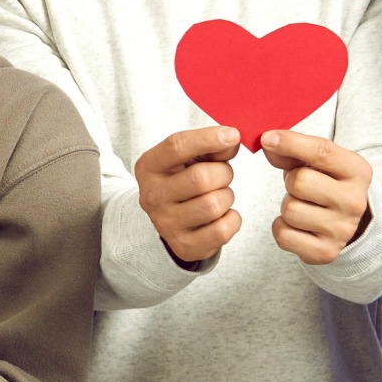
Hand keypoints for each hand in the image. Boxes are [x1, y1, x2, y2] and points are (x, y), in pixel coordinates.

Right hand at [133, 126, 242, 264]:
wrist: (170, 219)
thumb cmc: (182, 180)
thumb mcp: (188, 158)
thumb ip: (209, 146)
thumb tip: (231, 140)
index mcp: (148, 167)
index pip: (176, 146)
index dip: (208, 138)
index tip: (233, 135)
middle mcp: (152, 196)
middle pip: (201, 178)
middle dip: (223, 172)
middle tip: (222, 174)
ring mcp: (166, 224)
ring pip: (214, 204)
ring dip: (227, 196)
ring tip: (218, 195)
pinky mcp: (184, 246)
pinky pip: (223, 230)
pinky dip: (232, 219)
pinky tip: (222, 215)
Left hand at [261, 130, 373, 263]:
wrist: (348, 223)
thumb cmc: (327, 183)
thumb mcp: (319, 161)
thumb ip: (293, 150)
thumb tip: (267, 143)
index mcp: (358, 172)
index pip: (322, 151)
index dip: (290, 142)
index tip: (267, 138)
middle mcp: (354, 202)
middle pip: (299, 182)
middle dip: (290, 181)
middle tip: (300, 186)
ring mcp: (342, 230)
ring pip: (290, 210)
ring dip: (287, 205)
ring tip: (303, 205)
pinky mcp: (326, 252)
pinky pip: (283, 235)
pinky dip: (282, 227)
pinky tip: (298, 224)